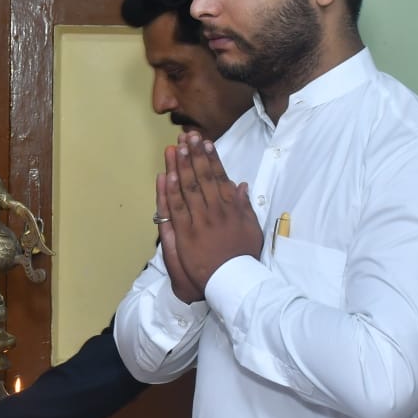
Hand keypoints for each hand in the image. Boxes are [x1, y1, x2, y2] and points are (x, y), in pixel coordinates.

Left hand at [162, 132, 261, 297]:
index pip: (219, 177)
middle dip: (194, 155)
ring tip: (176, 147)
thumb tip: (241, 186)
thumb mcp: (252, 229)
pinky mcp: (185, 233)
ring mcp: (199, 221)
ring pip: (187, 188)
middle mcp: (215, 210)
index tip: (205, 142)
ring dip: (181, 166)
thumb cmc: (243, 256)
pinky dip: (170, 191)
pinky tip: (166, 174)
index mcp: (231, 208)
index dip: (211, 158)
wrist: (232, 281)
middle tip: (187, 136)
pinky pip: (176, 208)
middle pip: (202, 177)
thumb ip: (245, 206)